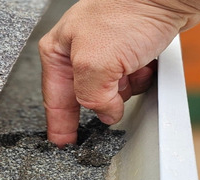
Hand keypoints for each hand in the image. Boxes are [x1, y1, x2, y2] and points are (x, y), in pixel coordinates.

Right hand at [39, 0, 199, 145]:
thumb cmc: (129, 11)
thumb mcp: (96, 63)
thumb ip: (90, 97)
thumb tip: (103, 113)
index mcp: (58, 51)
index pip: (54, 100)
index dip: (60, 126)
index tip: (63, 146)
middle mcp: (78, 51)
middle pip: (86, 98)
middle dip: (104, 100)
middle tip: (114, 96)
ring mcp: (105, 51)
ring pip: (111, 92)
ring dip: (126, 88)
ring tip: (133, 68)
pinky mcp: (129, 50)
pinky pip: (131, 81)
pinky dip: (140, 79)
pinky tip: (144, 64)